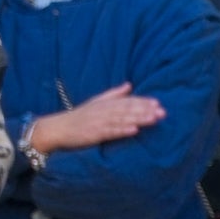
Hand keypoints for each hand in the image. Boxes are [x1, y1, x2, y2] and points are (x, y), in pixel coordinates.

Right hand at [27, 83, 162, 153]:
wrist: (56, 128)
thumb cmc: (79, 116)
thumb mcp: (96, 102)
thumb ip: (114, 94)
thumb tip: (130, 84)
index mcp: (105, 103)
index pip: (127, 101)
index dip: (142, 102)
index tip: (158, 103)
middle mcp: (103, 111)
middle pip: (127, 109)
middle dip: (145, 110)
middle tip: (163, 112)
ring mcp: (98, 122)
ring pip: (121, 119)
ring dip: (138, 119)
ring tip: (153, 119)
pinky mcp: (93, 134)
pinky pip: (109, 132)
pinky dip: (122, 130)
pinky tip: (134, 130)